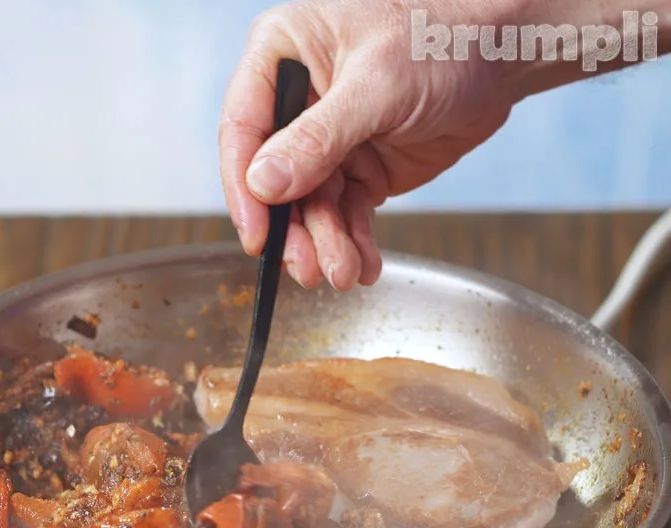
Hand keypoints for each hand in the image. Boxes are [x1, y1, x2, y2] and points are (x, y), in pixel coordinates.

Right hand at [218, 0, 516, 290]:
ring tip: (344, 273)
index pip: (243, 130)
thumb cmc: (441, 38)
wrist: (502, 55)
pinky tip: (364, 266)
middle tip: (308, 269)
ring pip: (312, 207)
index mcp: (281, 57)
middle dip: (295, 230)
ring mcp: (327, 142)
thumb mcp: (376, 85)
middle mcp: (297, 103)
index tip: (258, 237)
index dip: (244, 190)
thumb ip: (317, 138)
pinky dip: (354, 244)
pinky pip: (346, 216)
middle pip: (275, 181)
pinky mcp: (358, 171)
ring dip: (327, 245)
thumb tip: (263, 184)